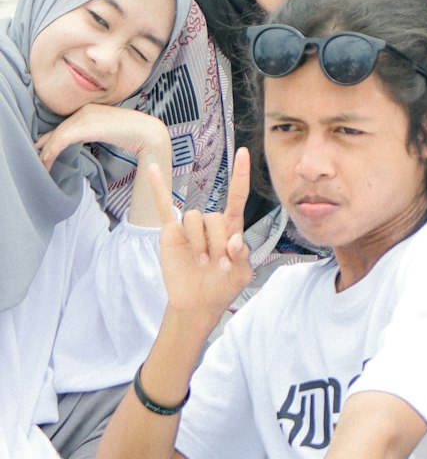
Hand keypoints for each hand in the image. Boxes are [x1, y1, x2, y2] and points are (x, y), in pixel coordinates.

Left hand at [35, 104, 169, 172]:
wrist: (146, 132)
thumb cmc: (132, 135)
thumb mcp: (108, 132)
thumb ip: (94, 133)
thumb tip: (81, 143)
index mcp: (90, 110)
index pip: (65, 125)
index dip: (51, 139)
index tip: (43, 153)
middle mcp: (84, 110)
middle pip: (58, 130)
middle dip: (44, 146)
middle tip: (34, 161)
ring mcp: (84, 116)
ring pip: (57, 135)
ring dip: (45, 153)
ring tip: (40, 168)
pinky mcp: (85, 126)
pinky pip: (61, 140)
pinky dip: (51, 153)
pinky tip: (46, 164)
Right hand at [151, 148, 251, 321]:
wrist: (197, 305)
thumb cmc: (222, 287)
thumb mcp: (241, 275)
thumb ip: (242, 257)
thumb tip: (235, 241)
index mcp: (231, 227)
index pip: (237, 196)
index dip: (240, 174)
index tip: (243, 152)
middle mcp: (210, 223)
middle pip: (214, 216)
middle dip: (217, 240)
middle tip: (217, 264)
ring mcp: (190, 227)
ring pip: (194, 218)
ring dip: (199, 242)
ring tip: (202, 263)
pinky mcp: (171, 234)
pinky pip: (163, 207)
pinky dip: (158, 188)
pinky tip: (151, 167)